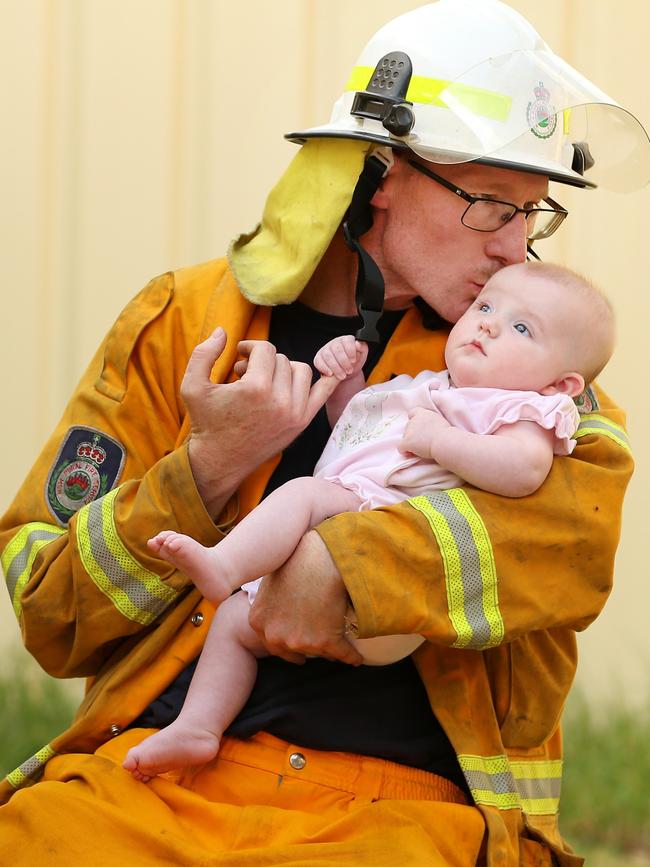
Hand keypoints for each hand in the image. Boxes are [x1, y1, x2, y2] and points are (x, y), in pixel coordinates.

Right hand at [183, 328, 339, 515]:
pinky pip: (323, 392)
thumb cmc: (206, 423)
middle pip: (281, 359)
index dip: (250, 347)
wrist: (220, 461)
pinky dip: (326, 379)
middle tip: (245, 374)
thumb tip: (223, 331)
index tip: (239, 357)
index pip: (265, 349)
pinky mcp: (301, 423)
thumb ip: (204, 353)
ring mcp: (294, 413)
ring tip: (266, 380)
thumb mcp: (192, 386)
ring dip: (284, 370)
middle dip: (262, 362)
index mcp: (255, 388)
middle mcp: (279, 401)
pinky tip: (325, 370)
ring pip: (301, 371)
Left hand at [248, 531, 363, 665]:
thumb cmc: (297, 562)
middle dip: (305, 651)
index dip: (286, 648)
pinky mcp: (326, 641)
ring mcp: (300, 641)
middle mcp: (276, 635)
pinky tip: (357, 658)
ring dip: (329, 649)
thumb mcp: (270, 582)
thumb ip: (269, 603)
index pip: (271, 644)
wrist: (320, 560)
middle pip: (294, 650)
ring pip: (319, 651)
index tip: (295, 653)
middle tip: (313, 652)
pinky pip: (342, 654)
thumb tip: (277, 608)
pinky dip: (352, 657)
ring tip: (339, 646)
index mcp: (259, 622)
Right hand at [314, 336, 367, 380]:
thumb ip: (362, 348)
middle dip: (344, 362)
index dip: (350, 352)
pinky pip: (318, 362)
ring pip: (328, 356)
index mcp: (346, 340)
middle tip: (349, 371)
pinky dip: (325, 369)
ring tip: (342, 375)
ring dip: (336, 368)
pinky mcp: (318, 358)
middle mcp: (335, 343)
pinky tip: (331, 374)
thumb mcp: (362, 355)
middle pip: (337, 350)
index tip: (353, 361)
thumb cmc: (354, 362)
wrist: (346, 372)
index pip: (347, 342)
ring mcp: (325, 350)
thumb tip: (358, 344)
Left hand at [399, 407, 450, 457]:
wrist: (445, 442)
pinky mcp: (407, 441)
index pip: (413, 412)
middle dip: (413, 435)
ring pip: (405, 438)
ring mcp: (409, 430)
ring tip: (421, 449)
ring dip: (411, 443)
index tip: (418, 428)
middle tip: (423, 443)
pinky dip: (405, 451)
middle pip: (408, 427)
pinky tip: (411, 455)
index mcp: (424, 414)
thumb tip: (428, 431)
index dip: (413, 420)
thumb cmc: (447, 435)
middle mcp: (414, 420)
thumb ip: (431, 423)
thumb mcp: (440, 423)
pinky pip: (401, 448)